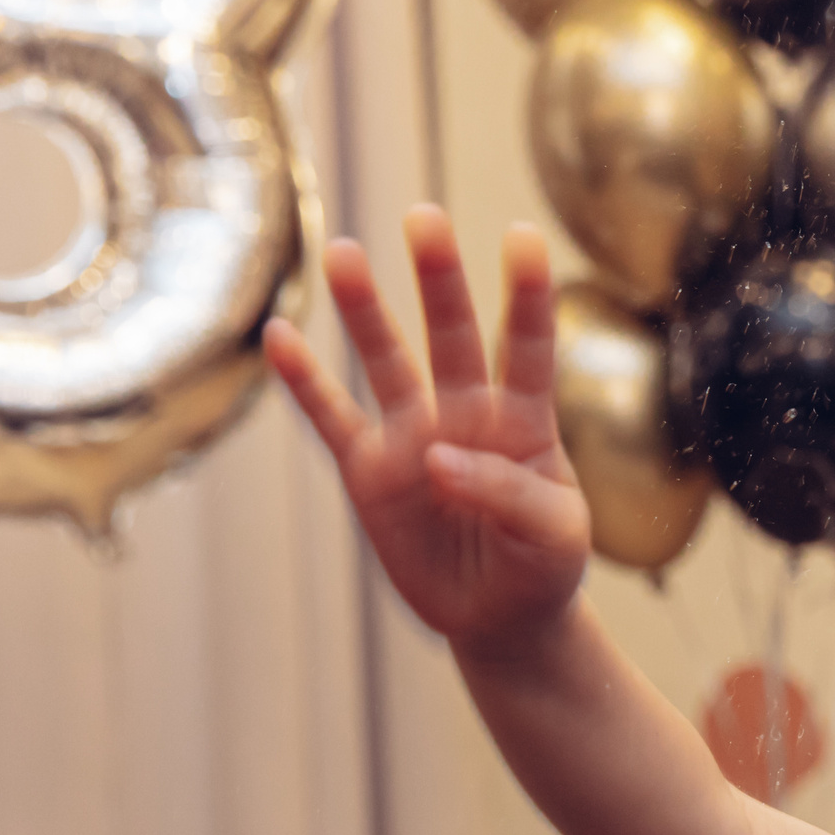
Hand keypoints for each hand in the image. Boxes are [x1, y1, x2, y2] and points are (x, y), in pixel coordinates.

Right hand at [264, 206, 589, 651]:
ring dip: (366, 312)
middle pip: (453, 337)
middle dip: (440, 280)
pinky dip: (305, 382)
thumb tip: (437, 459)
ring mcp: (413, 437)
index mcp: (526, 424)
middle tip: (424, 216)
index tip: (524, 236)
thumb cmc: (542, 567)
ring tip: (345, 252)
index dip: (528, 296)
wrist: (501, 618)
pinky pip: (331, 419)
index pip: (529, 350)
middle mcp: (467, 415)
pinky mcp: (369, 471)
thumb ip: (509, 494)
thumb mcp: (554, 538)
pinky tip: (279, 338)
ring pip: (387, 363)